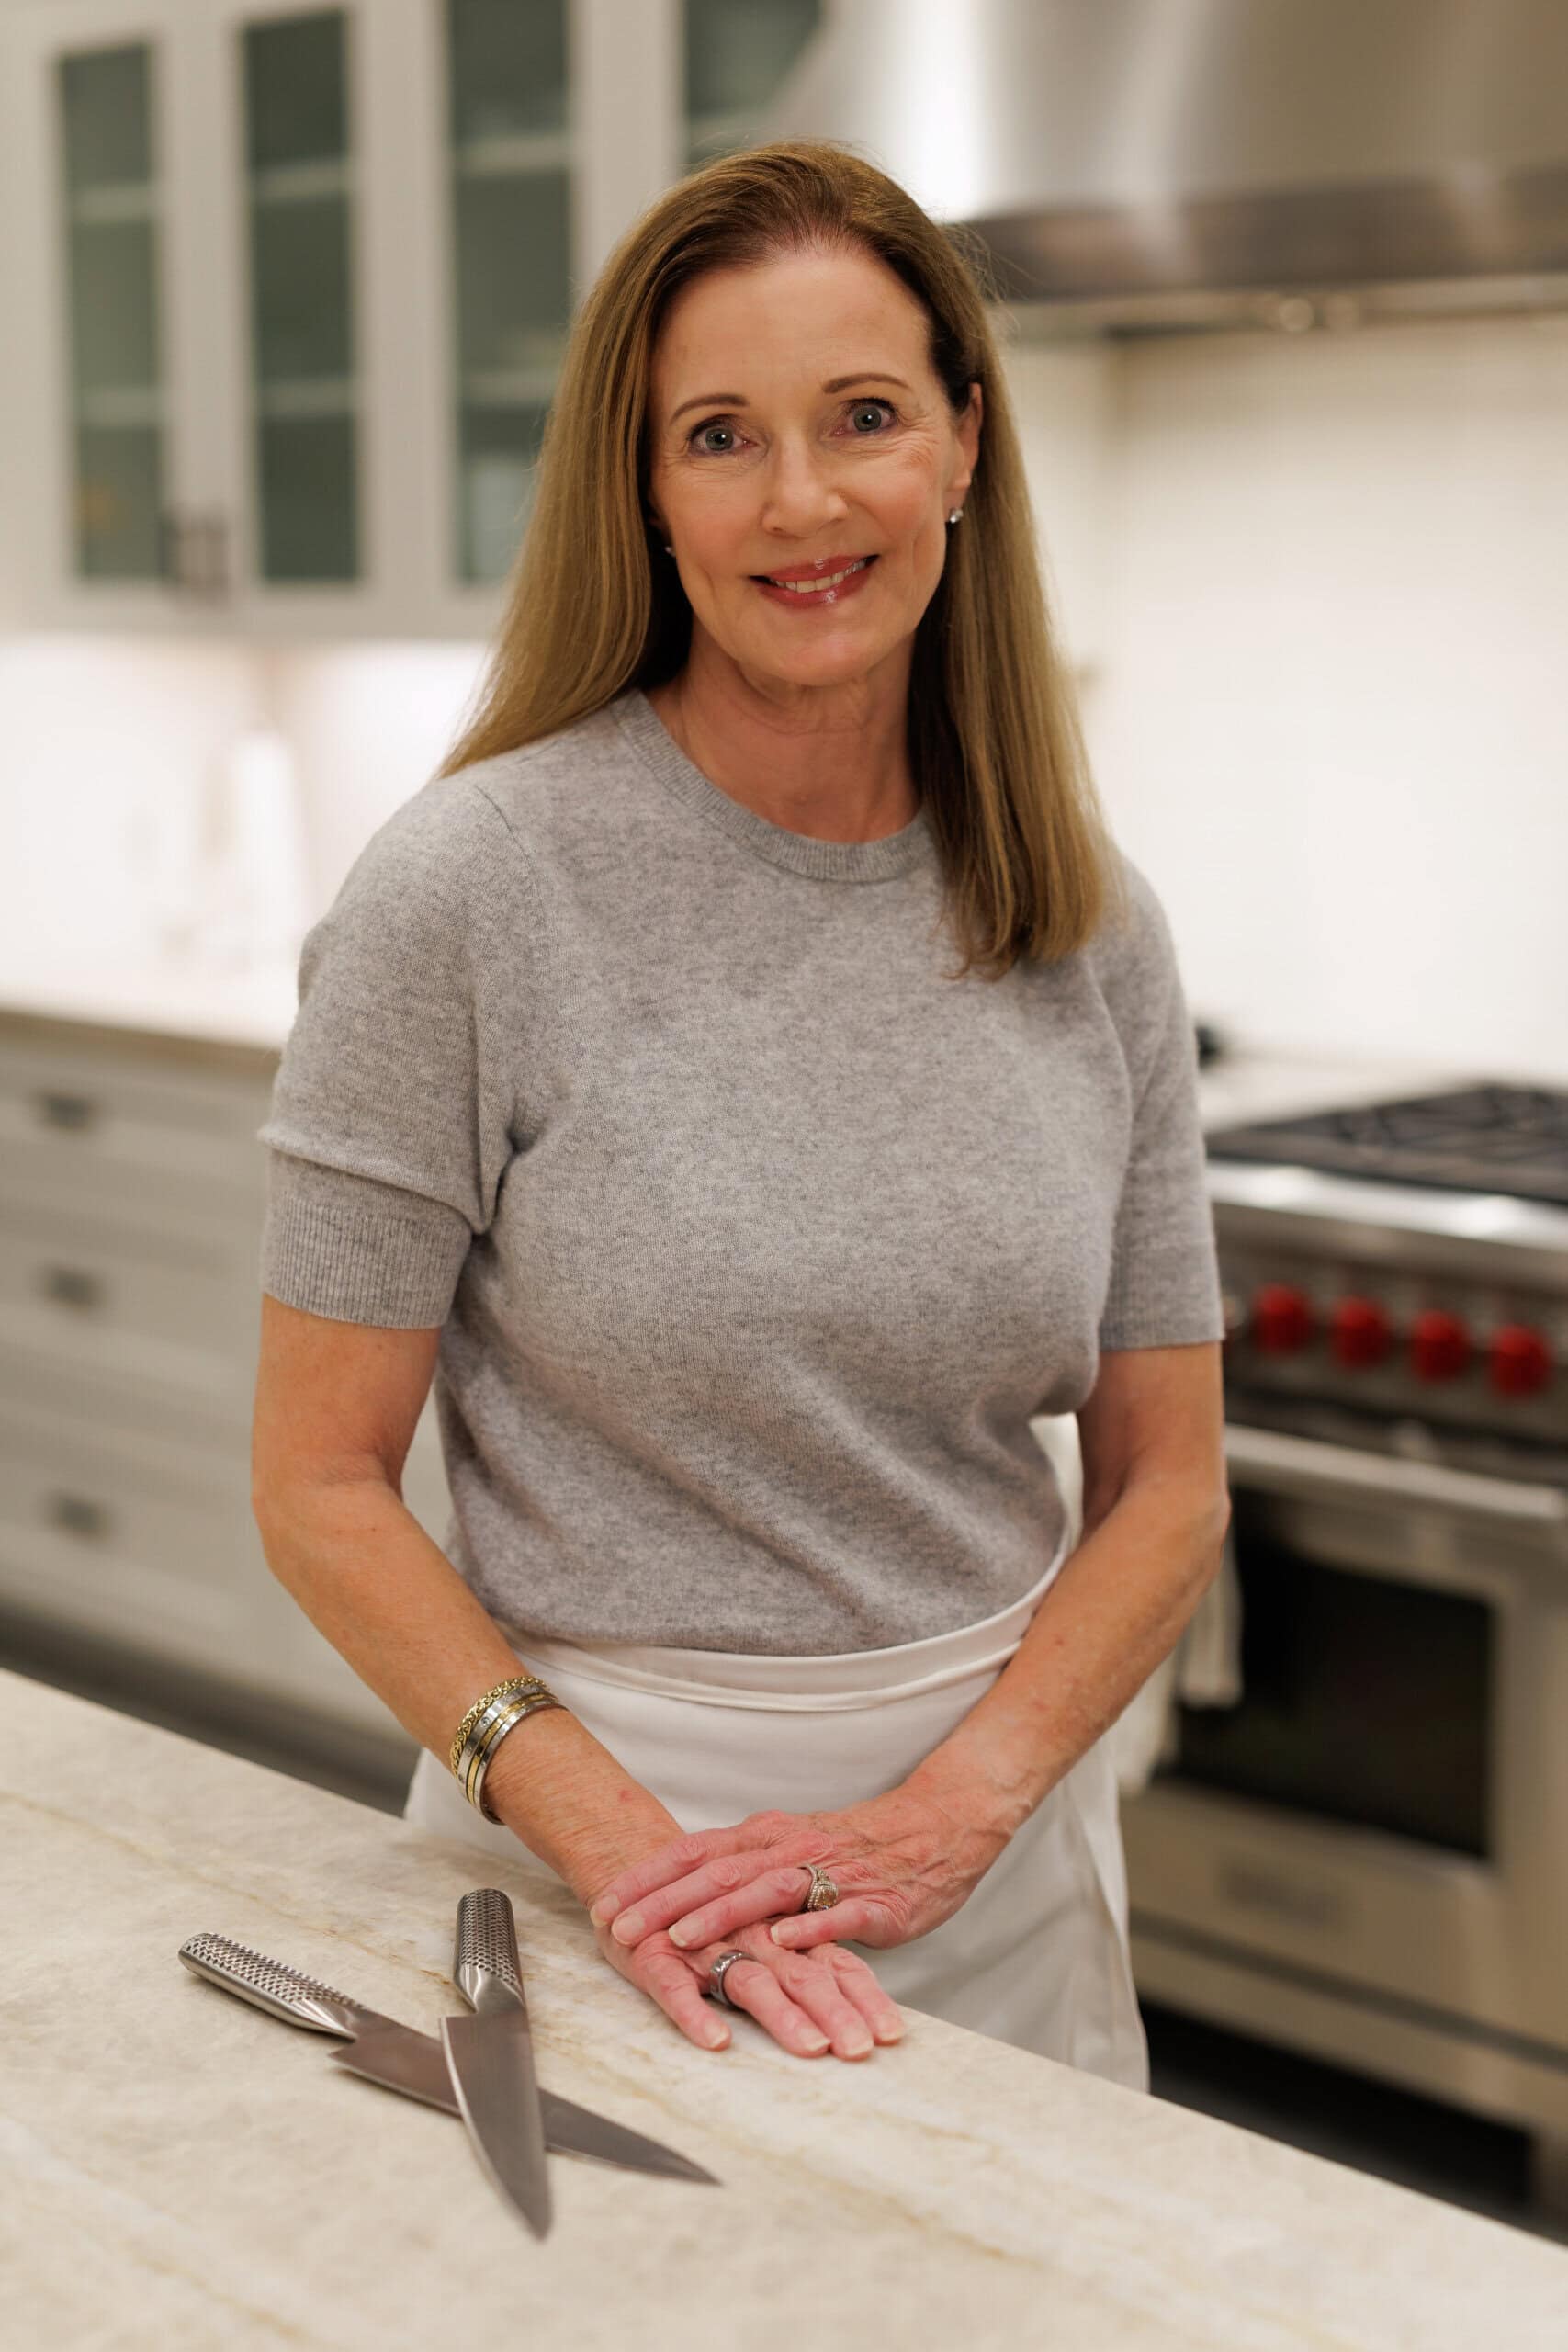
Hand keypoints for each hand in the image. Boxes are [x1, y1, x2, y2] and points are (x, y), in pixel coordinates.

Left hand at [589, 1787, 1001, 1957]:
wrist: (938, 1827)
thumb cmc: (856, 1844)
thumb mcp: (789, 1845)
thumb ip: (743, 1866)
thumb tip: (684, 1894)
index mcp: (767, 1835)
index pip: (694, 1852)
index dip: (647, 1880)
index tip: (602, 1906)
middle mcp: (791, 1848)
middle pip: (718, 1872)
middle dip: (664, 1903)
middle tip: (619, 1929)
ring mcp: (832, 1874)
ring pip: (768, 1891)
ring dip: (722, 1914)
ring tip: (683, 1940)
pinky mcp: (874, 1902)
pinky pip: (840, 1916)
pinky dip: (810, 1928)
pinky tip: (785, 1944)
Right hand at [589, 1907, 903, 2060]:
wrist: (632, 1864)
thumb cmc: (707, 1910)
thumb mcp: (764, 1930)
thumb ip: (807, 1960)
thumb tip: (860, 2009)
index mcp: (781, 1924)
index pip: (834, 1962)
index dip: (864, 1997)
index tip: (892, 2036)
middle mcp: (750, 1931)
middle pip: (801, 1971)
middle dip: (834, 2012)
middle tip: (860, 2051)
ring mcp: (704, 1941)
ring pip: (748, 1979)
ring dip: (782, 2015)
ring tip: (811, 2049)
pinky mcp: (656, 1954)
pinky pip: (675, 1986)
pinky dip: (696, 2013)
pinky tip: (717, 2040)